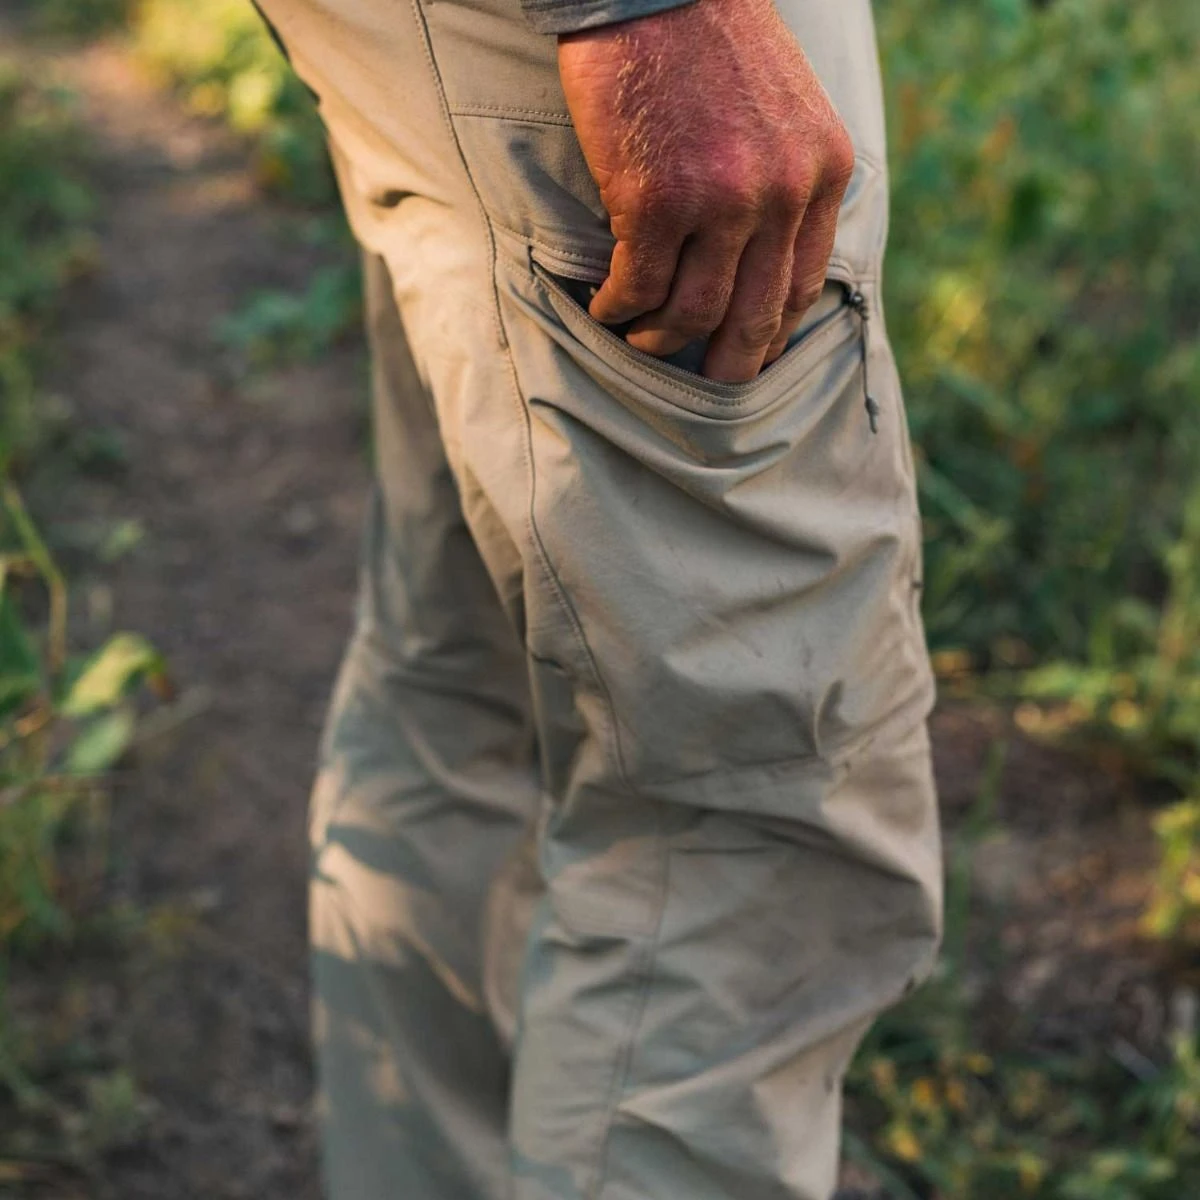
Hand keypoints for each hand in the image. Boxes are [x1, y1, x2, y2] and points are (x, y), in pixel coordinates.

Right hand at [558, 0, 854, 381]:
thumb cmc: (710, 41)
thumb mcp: (787, 109)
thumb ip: (789, 179)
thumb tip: (766, 253)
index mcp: (822, 172)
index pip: (803, 285)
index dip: (771, 335)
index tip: (747, 355)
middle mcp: (781, 194)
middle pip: (755, 316)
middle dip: (727, 364)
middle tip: (704, 384)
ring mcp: (720, 201)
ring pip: (693, 313)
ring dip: (660, 338)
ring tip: (638, 335)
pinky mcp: (655, 201)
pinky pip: (638, 288)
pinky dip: (618, 307)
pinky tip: (605, 305)